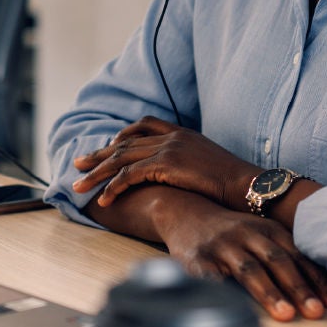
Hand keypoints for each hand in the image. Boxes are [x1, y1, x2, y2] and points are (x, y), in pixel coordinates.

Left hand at [72, 116, 261, 210]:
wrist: (249, 186)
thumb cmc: (235, 184)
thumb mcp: (210, 165)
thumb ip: (191, 164)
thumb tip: (180, 178)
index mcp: (182, 133)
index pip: (143, 125)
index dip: (121, 136)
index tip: (106, 147)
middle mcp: (172, 137)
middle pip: (124, 142)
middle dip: (98, 155)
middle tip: (77, 164)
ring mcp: (168, 148)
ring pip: (121, 159)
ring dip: (97, 174)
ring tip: (78, 187)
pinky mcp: (166, 165)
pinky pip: (129, 176)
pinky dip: (112, 188)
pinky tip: (103, 200)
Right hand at [155, 193, 326, 321]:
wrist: (185, 213)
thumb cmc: (233, 233)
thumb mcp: (262, 234)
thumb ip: (288, 255)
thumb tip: (325, 292)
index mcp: (268, 230)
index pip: (299, 256)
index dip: (317, 280)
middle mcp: (247, 234)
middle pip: (277, 261)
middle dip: (299, 287)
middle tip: (316, 312)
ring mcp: (222, 246)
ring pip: (250, 269)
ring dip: (269, 293)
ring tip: (285, 315)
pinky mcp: (198, 259)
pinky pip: (213, 278)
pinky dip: (226, 293)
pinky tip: (237, 310)